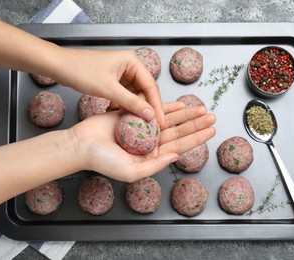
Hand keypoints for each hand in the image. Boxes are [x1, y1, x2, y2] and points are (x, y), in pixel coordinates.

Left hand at [55, 49, 164, 125]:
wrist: (59, 66)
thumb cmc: (81, 71)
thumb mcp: (108, 89)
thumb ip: (130, 102)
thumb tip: (150, 115)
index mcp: (133, 62)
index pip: (151, 86)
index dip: (156, 105)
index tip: (160, 121)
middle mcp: (130, 66)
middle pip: (144, 91)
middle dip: (145, 108)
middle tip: (150, 126)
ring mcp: (122, 74)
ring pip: (134, 95)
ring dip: (132, 108)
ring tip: (134, 123)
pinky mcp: (113, 81)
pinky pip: (124, 96)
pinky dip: (122, 106)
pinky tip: (117, 114)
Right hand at [70, 102, 215, 181]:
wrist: (81, 145)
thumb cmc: (103, 161)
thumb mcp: (131, 171)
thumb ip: (155, 165)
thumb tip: (176, 156)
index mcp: (151, 156)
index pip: (179, 146)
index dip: (196, 139)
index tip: (211, 131)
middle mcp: (149, 142)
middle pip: (178, 132)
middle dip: (196, 124)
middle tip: (212, 116)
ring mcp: (142, 128)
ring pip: (168, 120)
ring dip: (185, 114)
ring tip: (201, 109)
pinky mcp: (133, 115)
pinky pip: (153, 110)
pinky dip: (166, 106)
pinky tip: (180, 104)